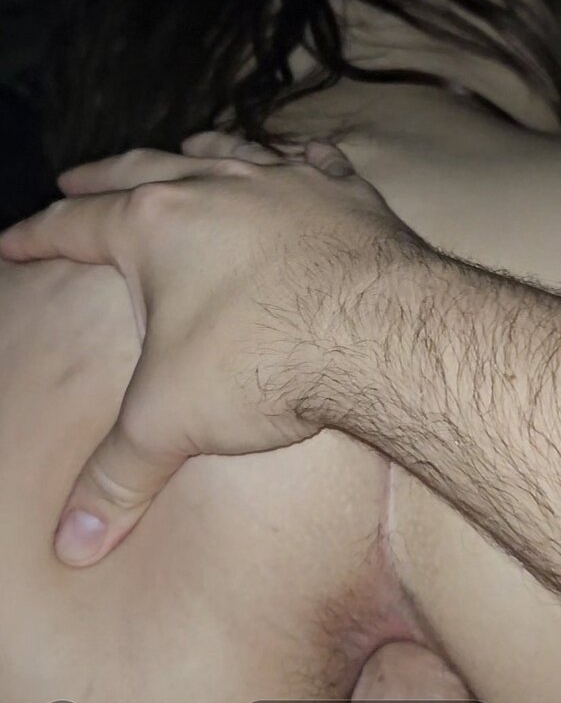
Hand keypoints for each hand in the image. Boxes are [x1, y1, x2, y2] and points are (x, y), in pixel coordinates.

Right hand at [0, 133, 410, 565]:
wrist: (381, 332)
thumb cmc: (266, 362)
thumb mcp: (170, 424)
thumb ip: (117, 481)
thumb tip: (71, 551)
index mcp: (156, 227)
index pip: (73, 225)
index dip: (35, 234)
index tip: (10, 240)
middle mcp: (215, 188)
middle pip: (140, 170)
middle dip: (100, 179)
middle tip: (72, 178)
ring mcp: (283, 183)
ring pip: (226, 153)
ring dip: (195, 153)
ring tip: (179, 152)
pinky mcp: (344, 193)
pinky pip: (311, 161)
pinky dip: (294, 159)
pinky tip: (296, 160)